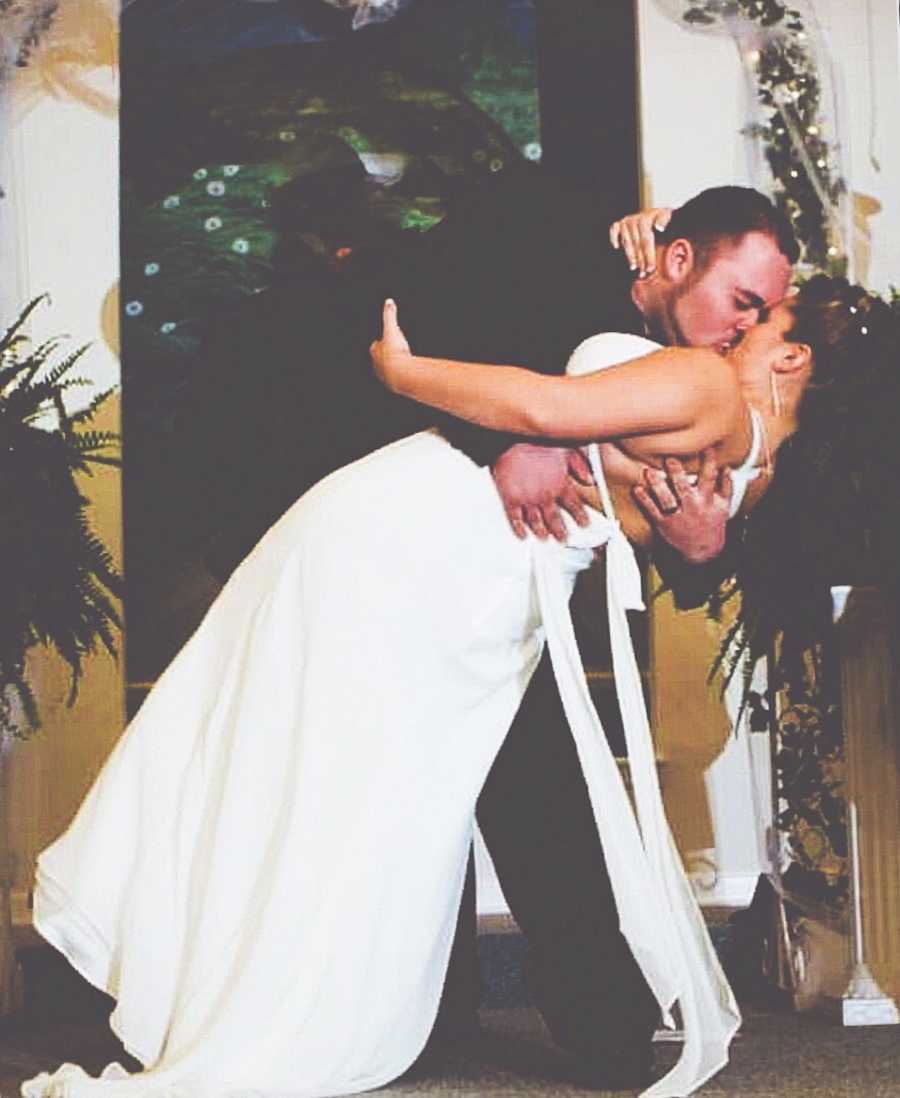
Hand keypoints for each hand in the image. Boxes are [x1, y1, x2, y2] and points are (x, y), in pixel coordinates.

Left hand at [369, 298, 410, 388]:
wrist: (399, 374)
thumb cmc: (395, 351)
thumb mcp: (392, 330)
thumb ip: (390, 315)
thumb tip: (388, 301)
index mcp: (374, 350)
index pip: (376, 344)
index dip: (383, 341)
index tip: (390, 339)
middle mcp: (376, 364)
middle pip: (380, 357)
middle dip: (386, 354)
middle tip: (395, 351)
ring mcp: (382, 375)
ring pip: (386, 369)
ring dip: (392, 366)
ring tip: (400, 364)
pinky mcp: (390, 384)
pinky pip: (393, 379)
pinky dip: (398, 376)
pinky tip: (404, 375)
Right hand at [492, 444, 593, 540]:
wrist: (512, 439)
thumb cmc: (538, 441)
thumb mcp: (567, 449)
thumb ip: (581, 466)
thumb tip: (590, 479)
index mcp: (560, 484)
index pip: (574, 506)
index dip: (580, 517)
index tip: (584, 524)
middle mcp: (545, 495)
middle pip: (555, 519)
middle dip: (561, 531)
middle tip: (564, 538)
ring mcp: (528, 499)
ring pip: (537, 522)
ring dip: (542, 532)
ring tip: (545, 538)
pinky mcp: (511, 499)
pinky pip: (515, 519)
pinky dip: (519, 529)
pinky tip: (522, 534)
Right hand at [609, 207, 672, 277]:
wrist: (654, 212)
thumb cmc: (660, 217)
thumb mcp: (666, 215)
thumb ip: (664, 220)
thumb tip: (659, 228)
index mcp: (645, 220)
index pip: (646, 241)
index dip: (648, 256)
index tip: (650, 268)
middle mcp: (633, 220)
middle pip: (636, 245)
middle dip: (640, 260)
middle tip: (643, 272)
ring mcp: (625, 222)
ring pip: (627, 243)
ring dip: (630, 256)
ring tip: (633, 267)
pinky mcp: (619, 223)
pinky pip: (614, 231)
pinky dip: (614, 238)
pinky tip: (617, 247)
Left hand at [632, 449, 731, 563]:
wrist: (703, 551)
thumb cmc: (712, 524)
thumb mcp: (723, 506)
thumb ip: (726, 486)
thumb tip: (728, 467)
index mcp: (706, 500)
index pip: (710, 478)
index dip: (710, 463)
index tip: (707, 448)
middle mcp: (691, 506)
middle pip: (684, 488)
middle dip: (677, 474)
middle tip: (670, 459)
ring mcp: (676, 515)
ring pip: (666, 499)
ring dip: (657, 485)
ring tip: (649, 471)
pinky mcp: (663, 523)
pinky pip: (652, 510)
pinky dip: (644, 500)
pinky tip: (637, 489)